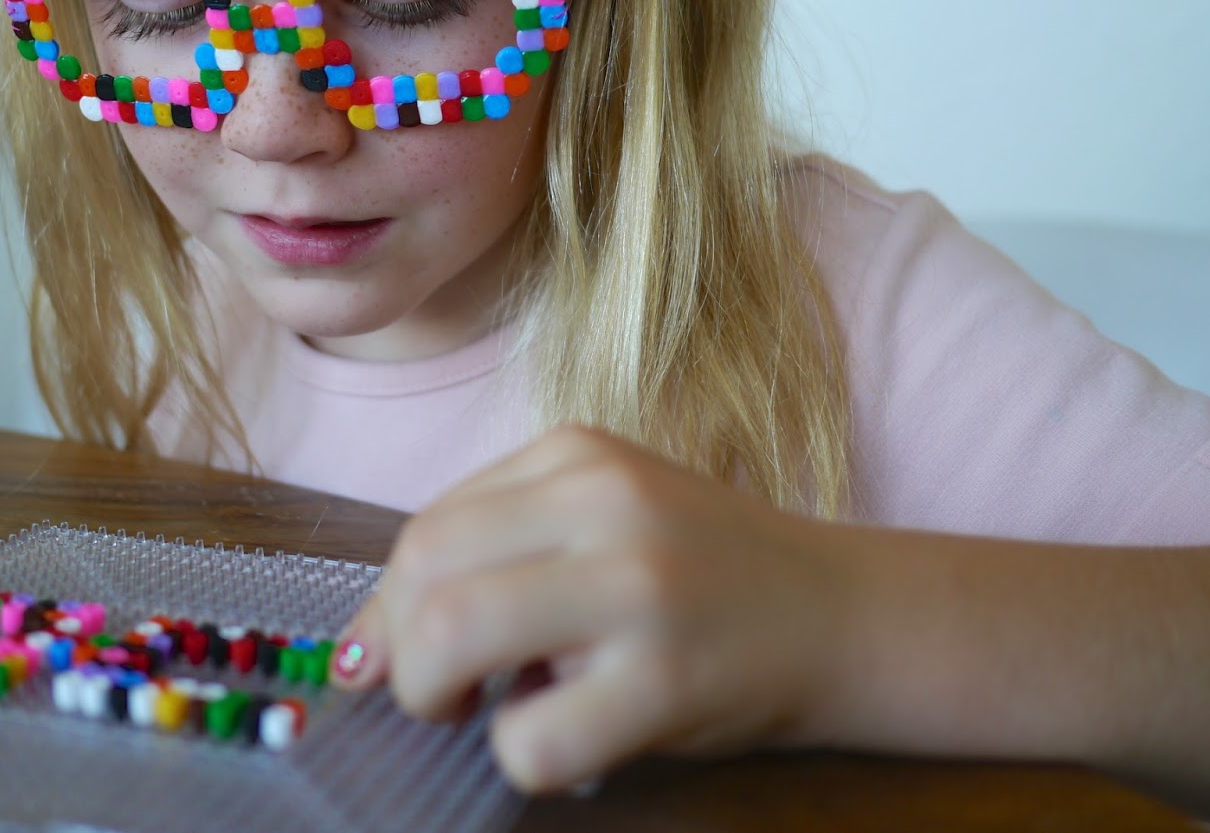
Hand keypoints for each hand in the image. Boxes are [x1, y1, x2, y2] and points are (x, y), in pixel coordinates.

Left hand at [329, 424, 857, 791]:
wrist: (844, 615)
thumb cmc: (704, 574)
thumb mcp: (600, 521)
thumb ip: (495, 551)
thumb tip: (365, 649)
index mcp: (575, 454)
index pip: (425, 529)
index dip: (384, 611)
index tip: (384, 663)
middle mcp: (602, 501)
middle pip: (423, 572)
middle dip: (401, 654)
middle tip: (442, 695)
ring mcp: (636, 585)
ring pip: (451, 637)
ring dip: (437, 697)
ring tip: (487, 710)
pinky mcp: (665, 678)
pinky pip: (528, 738)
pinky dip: (524, 754)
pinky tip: (574, 735)